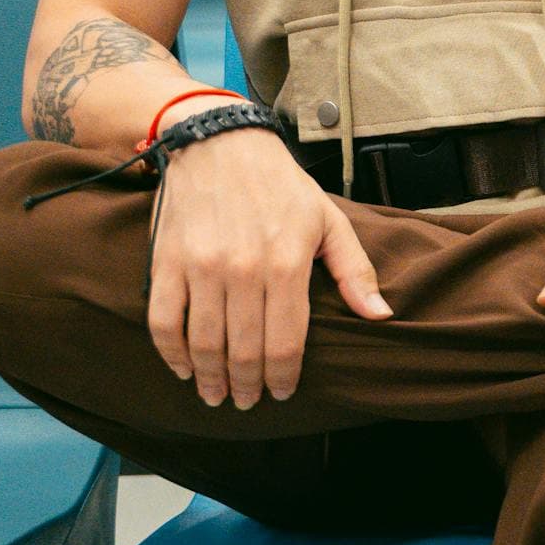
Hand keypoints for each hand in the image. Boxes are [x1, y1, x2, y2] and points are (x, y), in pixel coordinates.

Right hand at [147, 127, 390, 407]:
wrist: (219, 143)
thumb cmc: (280, 185)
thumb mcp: (328, 221)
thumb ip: (354, 272)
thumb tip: (379, 315)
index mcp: (286, 265)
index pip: (286, 343)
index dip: (283, 378)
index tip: (280, 394)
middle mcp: (243, 271)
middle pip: (244, 352)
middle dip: (246, 387)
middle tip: (246, 402)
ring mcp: (201, 268)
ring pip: (204, 344)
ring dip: (210, 378)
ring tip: (216, 395)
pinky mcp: (167, 262)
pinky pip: (164, 321)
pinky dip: (172, 353)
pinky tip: (183, 368)